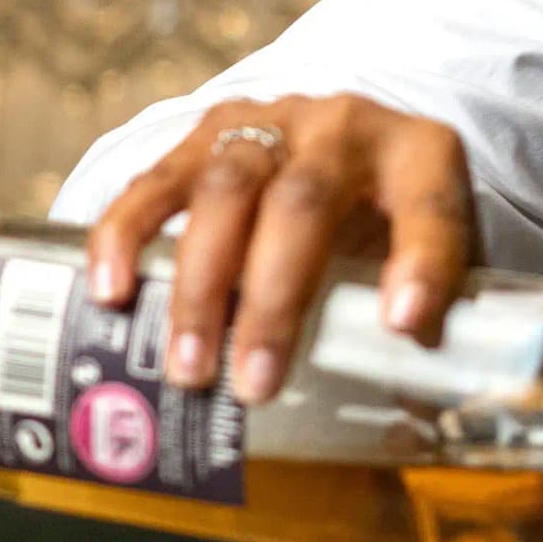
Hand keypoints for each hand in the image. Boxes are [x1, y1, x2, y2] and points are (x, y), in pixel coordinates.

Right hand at [78, 94, 476, 405]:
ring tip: (189, 367)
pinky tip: (112, 293)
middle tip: (255, 384)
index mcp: (421, 155)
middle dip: (274, 299)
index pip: (430, 205)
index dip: (421, 262)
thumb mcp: (424, 254)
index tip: (403, 325)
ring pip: (224, 189)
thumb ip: (423, 315)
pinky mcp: (203, 135)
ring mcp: (268, 123)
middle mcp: (344, 126)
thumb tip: (409, 417)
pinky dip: (126, 237)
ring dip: (201, 286)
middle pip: (303, 201)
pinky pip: (156, 182)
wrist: (343, 148)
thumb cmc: (388, 222)